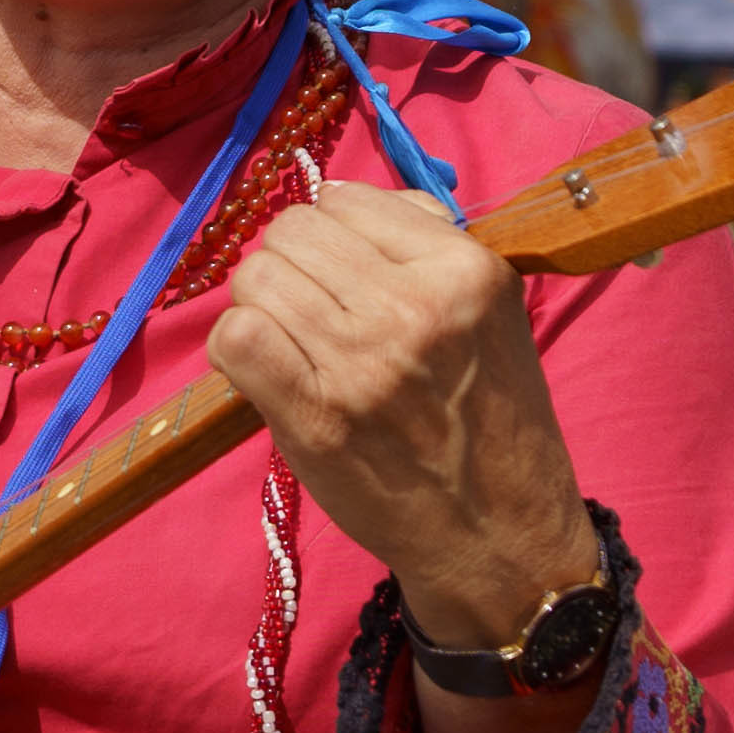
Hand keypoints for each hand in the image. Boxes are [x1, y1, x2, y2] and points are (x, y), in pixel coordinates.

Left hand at [209, 179, 600, 638]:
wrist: (497, 534)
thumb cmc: (488, 420)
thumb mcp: (491, 315)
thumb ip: (428, 245)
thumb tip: (343, 198)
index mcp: (464, 270)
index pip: (344, 199)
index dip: (330, 234)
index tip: (342, 274)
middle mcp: (414, 307)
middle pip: (290, 232)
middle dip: (289, 264)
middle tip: (309, 312)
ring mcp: (360, 363)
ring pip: (256, 277)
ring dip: (261, 305)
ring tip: (291, 343)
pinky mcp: (315, 416)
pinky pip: (236, 335)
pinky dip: (237, 347)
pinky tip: (265, 370)